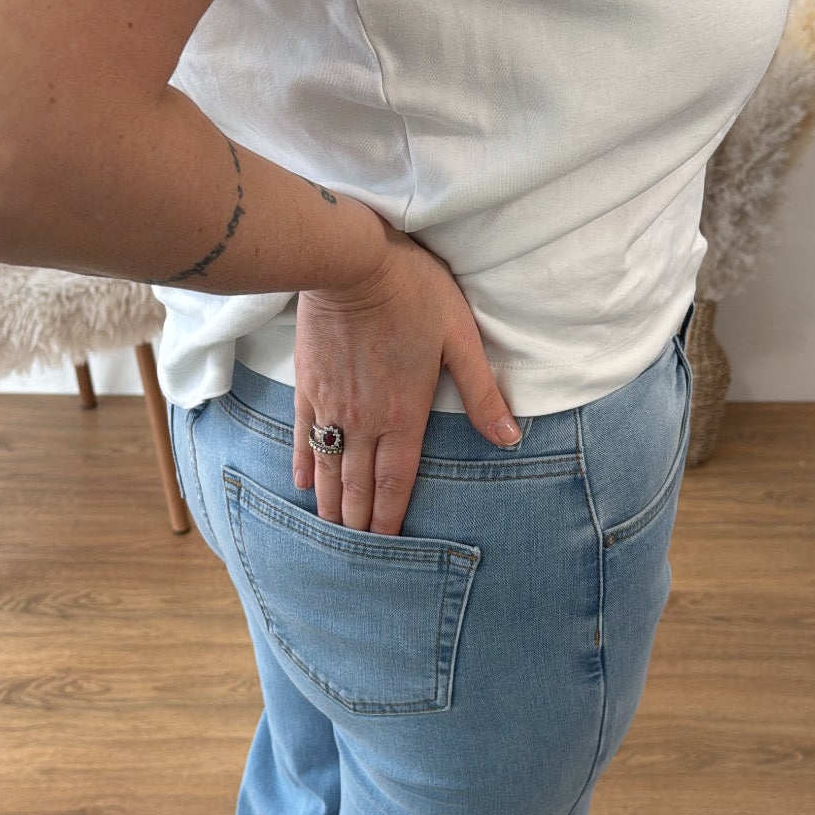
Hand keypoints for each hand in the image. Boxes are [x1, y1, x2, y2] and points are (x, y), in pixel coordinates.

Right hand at [292, 216, 521, 533]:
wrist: (349, 262)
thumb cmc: (413, 293)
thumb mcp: (461, 337)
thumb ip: (481, 392)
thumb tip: (510, 437)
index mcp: (404, 414)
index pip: (396, 481)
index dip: (390, 518)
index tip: (386, 545)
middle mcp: (365, 420)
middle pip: (359, 485)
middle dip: (358, 522)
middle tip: (357, 551)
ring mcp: (332, 405)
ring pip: (330, 468)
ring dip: (331, 503)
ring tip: (332, 529)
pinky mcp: (308, 386)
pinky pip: (305, 437)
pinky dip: (306, 465)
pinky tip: (305, 484)